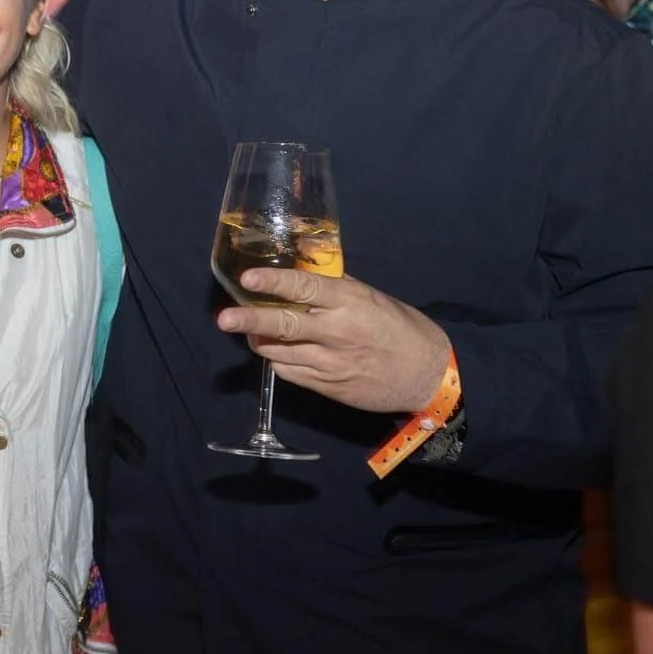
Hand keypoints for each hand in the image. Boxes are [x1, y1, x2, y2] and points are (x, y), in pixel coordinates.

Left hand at [217, 268, 450, 413]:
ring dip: (259, 340)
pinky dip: (277, 360)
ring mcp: (331, 363)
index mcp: (350, 302)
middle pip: (285, 325)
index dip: (273, 282)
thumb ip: (335, 285)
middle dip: (250, 321)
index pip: (305, 287)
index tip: (248, 279)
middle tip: (224, 319)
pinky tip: (275, 351)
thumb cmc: (401, 328)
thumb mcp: (372, 298)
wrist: (428, 374)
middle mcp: (337, 332)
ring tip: (248, 329)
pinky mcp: (328, 386)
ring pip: (280, 352)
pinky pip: (290, 372)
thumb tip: (302, 266)